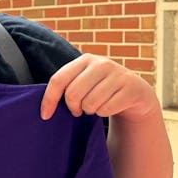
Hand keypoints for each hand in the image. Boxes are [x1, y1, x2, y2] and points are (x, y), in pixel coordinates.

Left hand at [41, 54, 171, 177]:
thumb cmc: (99, 90)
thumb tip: (43, 111)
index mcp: (84, 60)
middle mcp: (102, 64)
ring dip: (90, 111)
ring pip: (90, 103)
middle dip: (73, 108)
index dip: (49, 100)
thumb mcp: (83, 82)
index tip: (45, 116)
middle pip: (73, 94)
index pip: (58, 80)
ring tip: (94, 106)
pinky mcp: (131, 88)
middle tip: (78, 111)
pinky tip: (109, 107)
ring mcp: (119, 75)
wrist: (135, 93)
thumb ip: (65, 87)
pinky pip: (106, 109)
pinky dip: (104, 113)